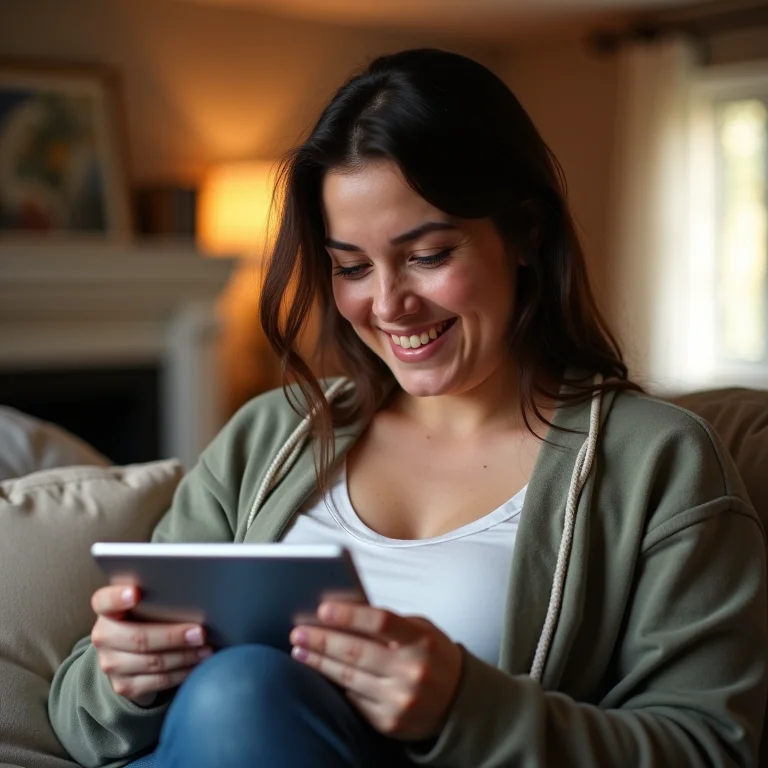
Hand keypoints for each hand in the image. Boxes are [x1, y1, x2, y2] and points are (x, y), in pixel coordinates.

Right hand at [90, 585, 213, 705]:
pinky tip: (197, 665)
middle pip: (138, 637)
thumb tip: (194, 591)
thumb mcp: (144, 603)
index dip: (117, 597)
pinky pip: (157, 682)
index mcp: (105, 609)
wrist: (129, 653)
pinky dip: (181, 673)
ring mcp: (110, 663)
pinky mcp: (123, 686)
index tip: (135, 593)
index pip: (104, 600)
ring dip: (184, 656)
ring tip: (206, 650)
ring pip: (151, 662)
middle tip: (200, 633)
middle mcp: (102, 636)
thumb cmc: (145, 617)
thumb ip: (156, 596)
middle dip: (172, 636)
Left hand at [290, 602, 462, 740]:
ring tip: (299, 649)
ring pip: (349, 677)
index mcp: (421, 641)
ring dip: (319, 662)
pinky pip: (353, 700)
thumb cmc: (433, 655)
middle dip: (322, 640)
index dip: (349, 615)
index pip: (380, 623)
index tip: (322, 609)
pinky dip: (334, 684)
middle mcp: (412, 671)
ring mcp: (400, 700)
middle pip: (357, 652)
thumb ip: (389, 622)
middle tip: (298, 630)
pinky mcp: (389, 722)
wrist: (461, 704)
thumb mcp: (421, 631)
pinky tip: (318, 672)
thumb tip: (343, 611)